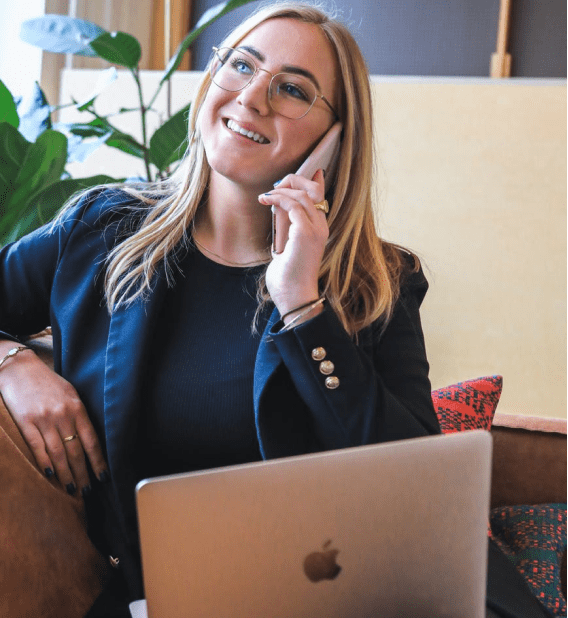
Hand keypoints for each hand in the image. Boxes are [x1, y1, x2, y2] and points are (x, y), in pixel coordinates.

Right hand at [0, 348, 107, 495]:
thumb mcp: (70, 393)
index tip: (103, 477)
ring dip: (66, 474)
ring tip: (71, 489)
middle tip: (87, 491)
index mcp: (77, 407)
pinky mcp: (25, 422)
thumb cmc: (47, 382)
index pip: (92, 440)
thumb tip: (89, 439)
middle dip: (83, 473)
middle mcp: (63, 415)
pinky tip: (51, 475)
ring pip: (58, 453)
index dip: (98, 461)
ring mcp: (44, 419)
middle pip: (76, 451)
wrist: (20, 368)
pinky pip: (37, 447)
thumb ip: (78, 414)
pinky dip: (45, 463)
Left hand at [258, 168, 327, 318]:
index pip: (319, 195)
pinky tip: (265, 201)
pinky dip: (278, 198)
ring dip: (280, 190)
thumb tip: (278, 207)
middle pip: (311, 189)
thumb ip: (286, 225)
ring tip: (265, 196)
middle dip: (290, 182)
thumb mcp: (286, 244)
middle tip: (271, 189)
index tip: (287, 178)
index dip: (307, 181)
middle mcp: (322, 227)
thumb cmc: (289, 277)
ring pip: (302, 194)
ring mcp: (316, 230)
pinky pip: (293, 204)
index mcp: (319, 229)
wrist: (294, 296)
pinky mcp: (305, 233)